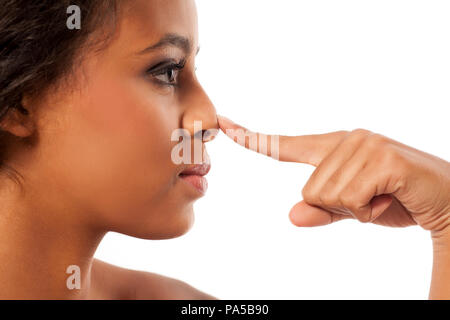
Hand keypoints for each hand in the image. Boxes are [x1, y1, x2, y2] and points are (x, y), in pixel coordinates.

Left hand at [217, 116, 449, 234]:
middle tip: (372, 199)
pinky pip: (353, 199)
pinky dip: (370, 211)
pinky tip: (391, 197)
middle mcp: (347, 140)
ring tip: (383, 196)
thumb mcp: (352, 210)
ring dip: (357, 209)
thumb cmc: (395, 200)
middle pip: (309, 190)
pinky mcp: (383, 158)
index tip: (224, 126)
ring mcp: (365, 145)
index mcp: (335, 148)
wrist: (445, 201)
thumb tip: (292, 215)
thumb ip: (322, 210)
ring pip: (327, 196)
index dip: (254, 139)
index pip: (287, 145)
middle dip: (340, 207)